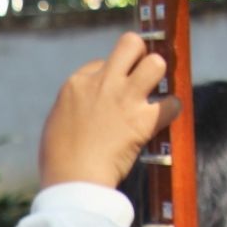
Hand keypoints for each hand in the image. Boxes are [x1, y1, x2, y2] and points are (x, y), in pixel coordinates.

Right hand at [39, 32, 179, 189]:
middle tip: (140, 76)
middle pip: (131, 44)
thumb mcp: (55, 124)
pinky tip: (164, 119)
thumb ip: (73, 108)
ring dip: (158, 77)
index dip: (109, 76)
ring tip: (153, 92)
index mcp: (77, 84)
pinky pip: (171, 104)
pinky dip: (170, 111)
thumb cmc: (58, 162)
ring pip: (156, 63)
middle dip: (139, 56)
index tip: (110, 93)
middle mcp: (103, 83)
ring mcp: (125, 99)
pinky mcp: (142, 121)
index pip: (101, 62)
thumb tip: (85, 109)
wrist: (72, 182)